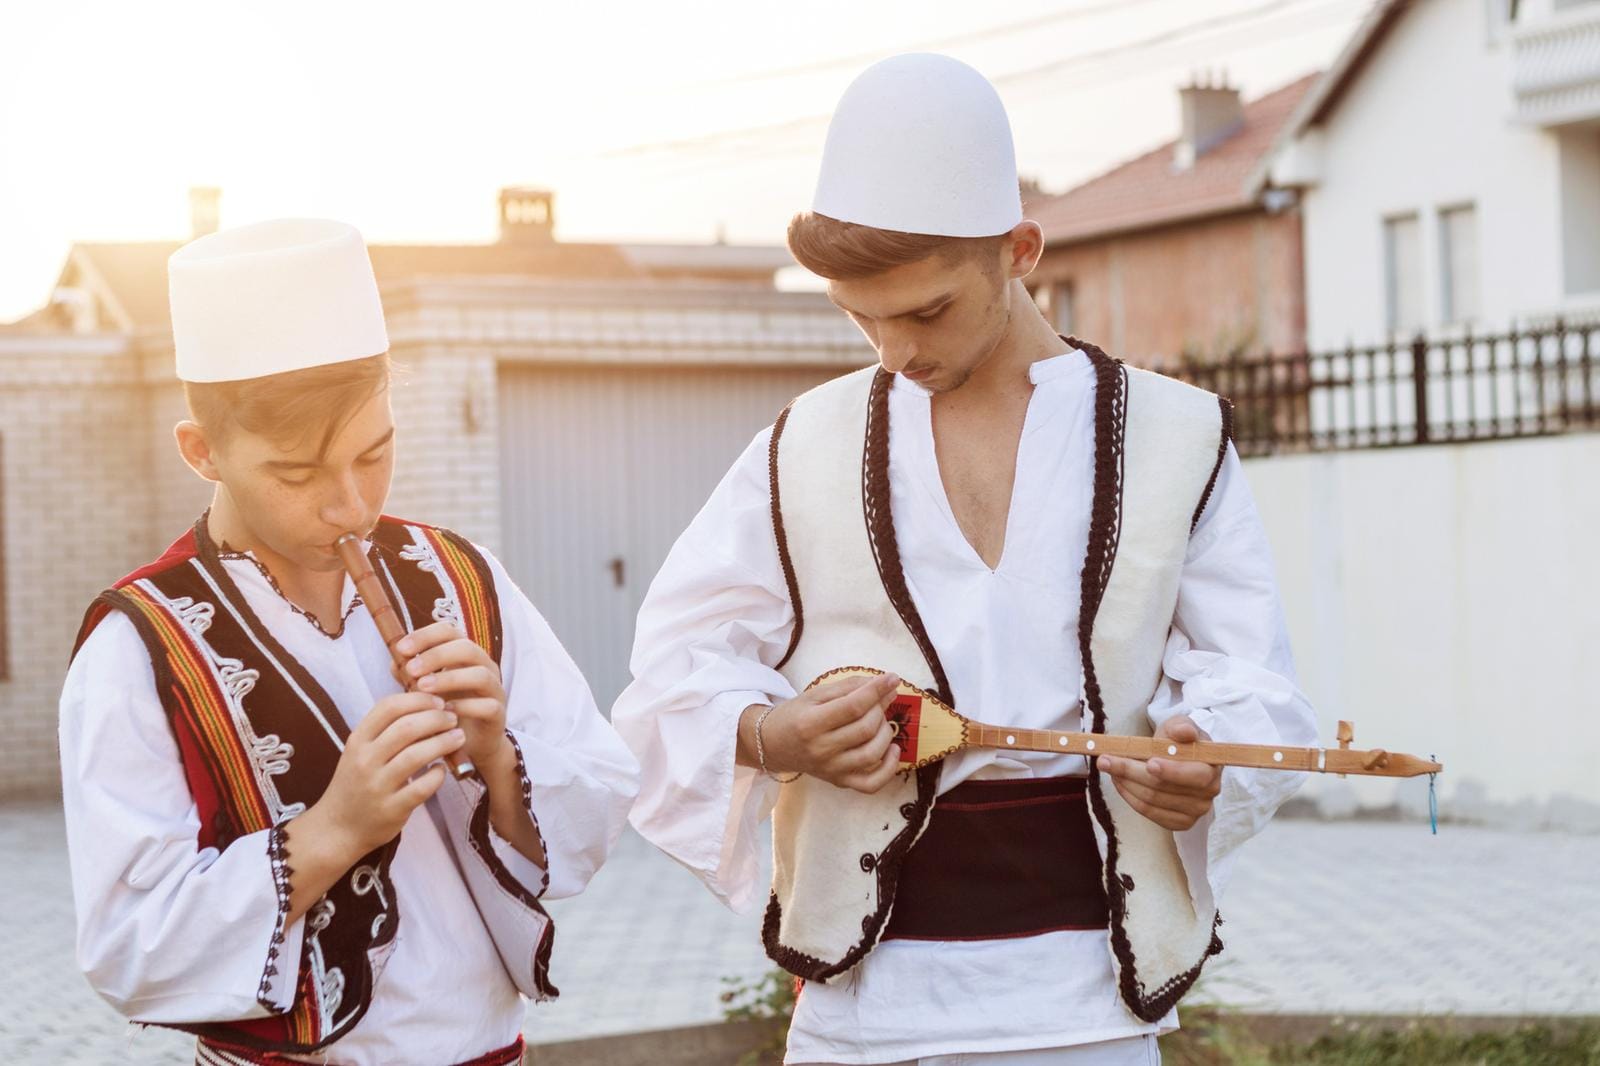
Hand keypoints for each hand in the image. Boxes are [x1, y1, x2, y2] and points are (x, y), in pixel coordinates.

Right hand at [311, 691, 463, 856]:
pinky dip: (438, 775)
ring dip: (444, 742)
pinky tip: (443, 769)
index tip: (438, 701)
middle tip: (453, 718)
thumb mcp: (360, 752)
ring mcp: (377, 786)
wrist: (337, 828)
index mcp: (357, 741)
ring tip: (459, 737)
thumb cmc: (356, 783)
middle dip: (437, 718)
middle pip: (407, 727)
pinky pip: (423, 787)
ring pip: (417, 755)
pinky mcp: (392, 809)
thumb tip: (428, 706)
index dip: (419, 699)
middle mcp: (365, 760)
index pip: (389, 707)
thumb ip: (386, 731)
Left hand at [396, 622, 511, 774]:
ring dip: (450, 679)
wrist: (469, 743)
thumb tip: (395, 661)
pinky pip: (487, 705)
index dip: (426, 636)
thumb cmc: (446, 710)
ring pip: (480, 675)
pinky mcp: (499, 713)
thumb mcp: (425, 690)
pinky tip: (444, 712)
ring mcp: (494, 689)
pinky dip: (465, 707)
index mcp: (465, 655)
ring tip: (423, 688)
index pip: (449, 632)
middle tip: (411, 669)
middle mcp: (484, 667)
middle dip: (436, 656)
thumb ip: (411, 675)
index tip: (402, 649)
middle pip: (467, 648)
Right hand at [747, 672, 902, 793]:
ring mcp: (831, 770)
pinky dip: (889, 768)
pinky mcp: (839, 782)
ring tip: (881, 720)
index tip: (892, 678)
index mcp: (810, 723)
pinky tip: (893, 749)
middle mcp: (820, 750)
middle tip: (880, 698)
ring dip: (886, 733)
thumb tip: (884, 683)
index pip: (853, 706)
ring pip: (872, 754)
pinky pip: (871, 784)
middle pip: (865, 729)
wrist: (772, 745)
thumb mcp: (815, 694)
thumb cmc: (795, 715)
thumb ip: (848, 687)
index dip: (877, 690)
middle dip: (880, 709)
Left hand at [1098, 715, 1220, 831]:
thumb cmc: (1179, 742)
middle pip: (1163, 788)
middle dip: (1130, 772)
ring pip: (1151, 801)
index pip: (1194, 775)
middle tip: (1105, 760)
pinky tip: (1120, 782)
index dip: (1171, 771)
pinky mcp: (1179, 823)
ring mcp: (1194, 811)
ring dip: (1125, 783)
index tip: (1149, 762)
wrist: (1178, 759)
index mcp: (1212, 768)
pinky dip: (1129, 797)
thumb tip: (1184, 732)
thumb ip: (1182, 726)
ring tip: (1109, 767)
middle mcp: (1207, 794)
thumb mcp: (1180, 725)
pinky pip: (1148, 813)